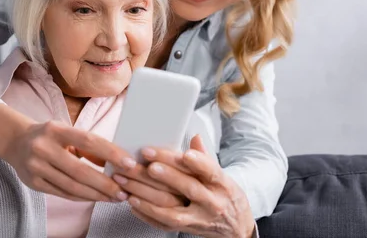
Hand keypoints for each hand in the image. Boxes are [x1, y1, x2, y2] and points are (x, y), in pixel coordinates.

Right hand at [3, 119, 137, 202]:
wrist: (15, 142)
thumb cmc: (50, 135)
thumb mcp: (67, 132)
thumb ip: (89, 147)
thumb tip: (116, 162)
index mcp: (56, 130)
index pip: (88, 141)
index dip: (111, 153)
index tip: (130, 164)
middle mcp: (43, 148)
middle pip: (80, 171)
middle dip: (106, 183)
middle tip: (124, 191)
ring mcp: (36, 167)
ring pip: (72, 186)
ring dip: (96, 194)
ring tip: (114, 197)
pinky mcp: (33, 184)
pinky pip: (63, 194)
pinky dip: (82, 197)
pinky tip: (96, 197)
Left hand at [125, 136, 255, 237]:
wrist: (236, 228)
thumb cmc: (225, 196)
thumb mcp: (223, 177)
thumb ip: (205, 158)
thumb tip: (195, 137)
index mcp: (222, 184)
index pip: (210, 171)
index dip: (199, 163)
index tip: (185, 154)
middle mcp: (212, 202)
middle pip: (190, 188)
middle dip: (168, 176)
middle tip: (149, 165)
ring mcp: (200, 219)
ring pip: (173, 211)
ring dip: (149, 198)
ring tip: (130, 184)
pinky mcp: (188, 229)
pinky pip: (165, 224)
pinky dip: (148, 214)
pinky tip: (133, 202)